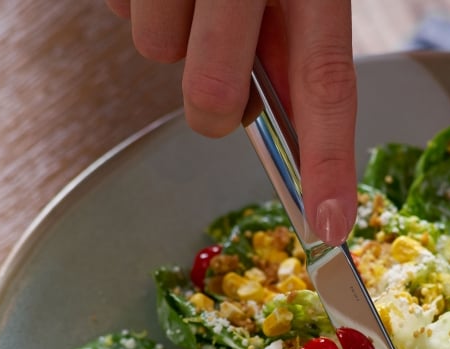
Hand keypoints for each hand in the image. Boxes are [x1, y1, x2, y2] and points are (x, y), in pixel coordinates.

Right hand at [105, 0, 357, 244]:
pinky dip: (142, 1)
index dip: (328, 165)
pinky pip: (121, 11)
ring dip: (174, 36)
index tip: (329, 226)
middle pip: (214, 95)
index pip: (327, 85)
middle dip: (212, 106)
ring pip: (157, 50)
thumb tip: (291, 131)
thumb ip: (296, 43)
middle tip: (220, 64)